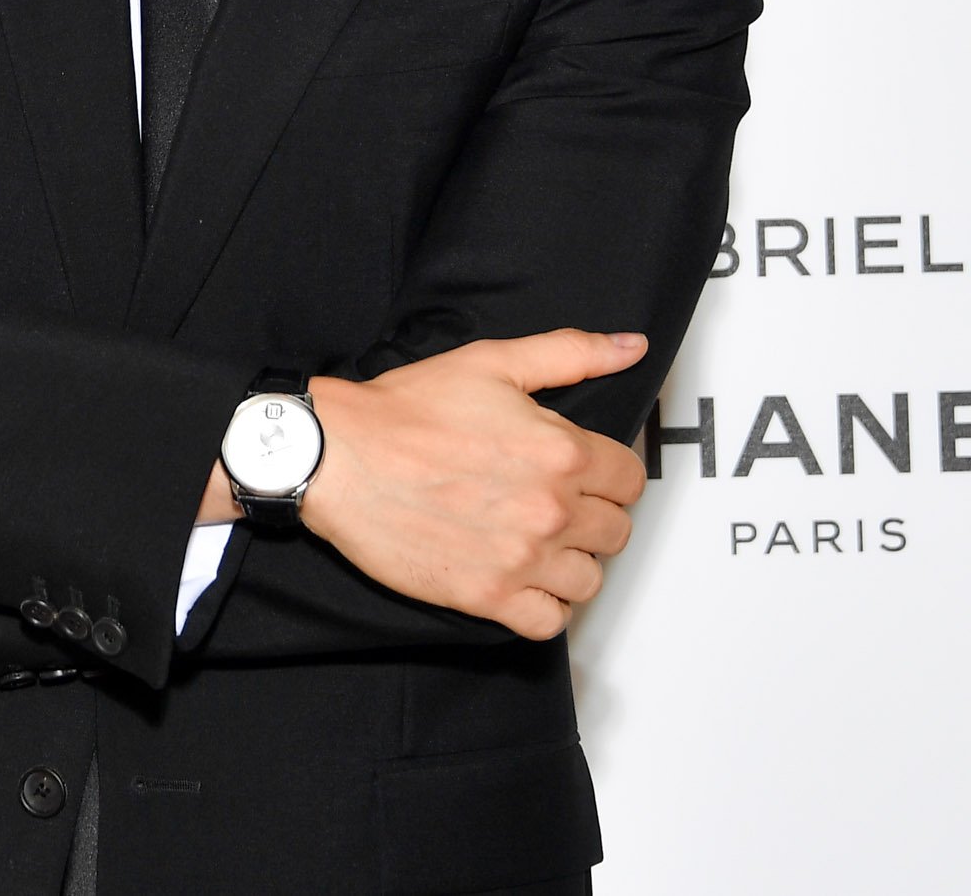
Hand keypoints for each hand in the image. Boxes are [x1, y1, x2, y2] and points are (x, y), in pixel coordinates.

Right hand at [296, 329, 649, 639]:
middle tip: (557, 506)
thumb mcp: (493, 363)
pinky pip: (549, 623)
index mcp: (561, 452)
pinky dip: (544, 608)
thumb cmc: (405, 411)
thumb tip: (629, 347)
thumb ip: (572, 354)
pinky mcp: (487, 596)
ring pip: (589, 581)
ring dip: (572, 563)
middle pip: (616, 532)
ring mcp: (521, 558)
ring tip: (542, 544)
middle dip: (593, 517)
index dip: (610, 474)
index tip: (587, 474)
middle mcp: (550, 509)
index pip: (630, 480)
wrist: (340, 457)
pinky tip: (525, 582)